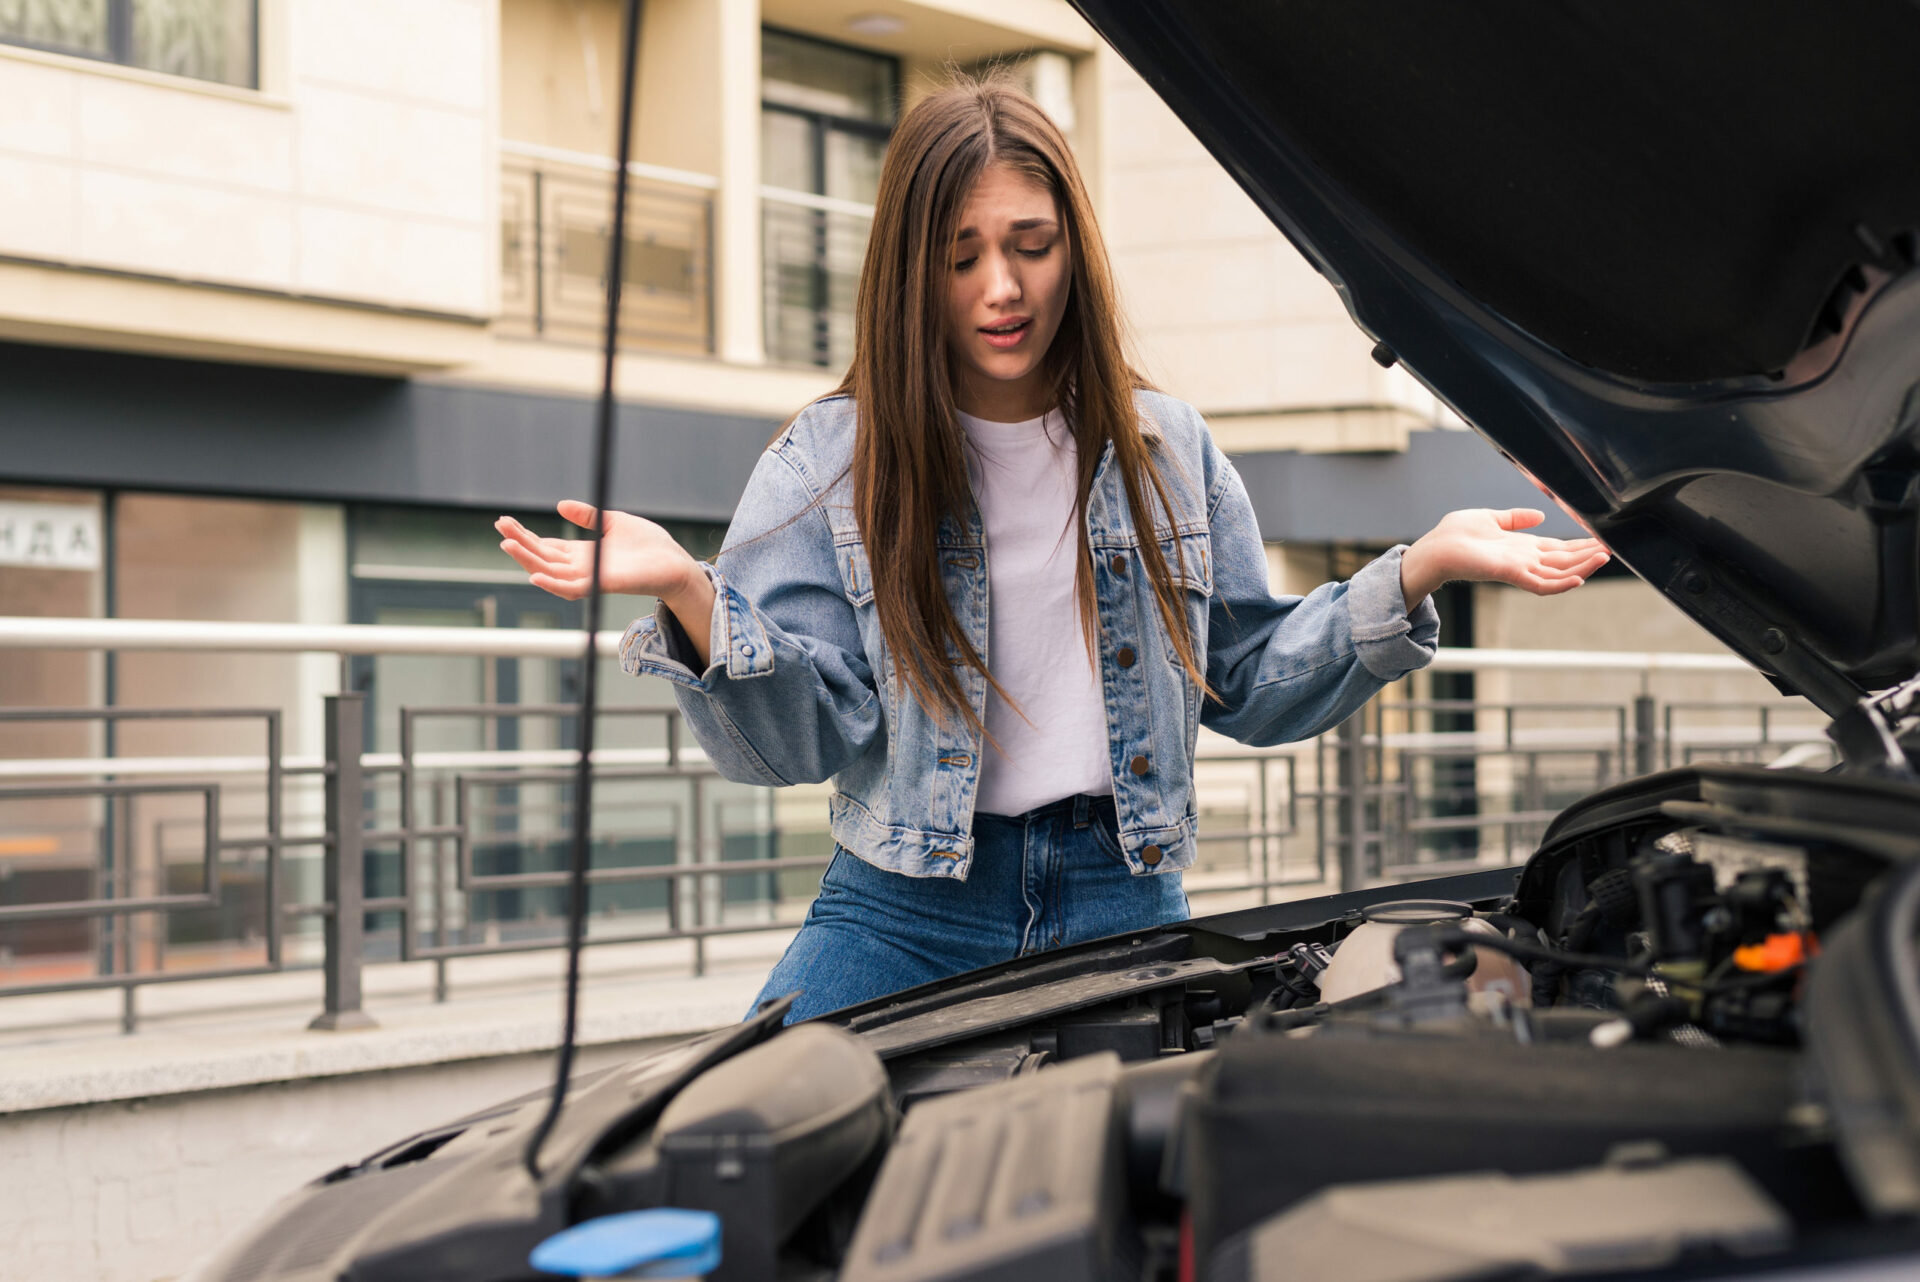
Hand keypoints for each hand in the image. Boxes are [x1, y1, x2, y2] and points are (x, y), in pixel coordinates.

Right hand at [497, 501, 716, 664]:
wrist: (674, 563)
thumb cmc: (649, 545)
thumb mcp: (613, 522)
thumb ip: (588, 515)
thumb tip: (560, 505)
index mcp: (583, 554)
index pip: (546, 547)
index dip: (526, 536)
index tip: (505, 522)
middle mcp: (581, 568)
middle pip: (542, 557)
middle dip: (519, 543)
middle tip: (499, 527)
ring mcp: (589, 578)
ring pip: (550, 572)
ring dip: (527, 560)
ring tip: (506, 544)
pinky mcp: (601, 585)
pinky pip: (571, 589)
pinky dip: (552, 583)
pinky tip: (535, 574)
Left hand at [1400, 508, 1608, 609]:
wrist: (1436, 548)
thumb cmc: (1456, 535)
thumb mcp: (1491, 519)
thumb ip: (1515, 518)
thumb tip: (1541, 515)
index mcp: (1522, 547)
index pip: (1558, 548)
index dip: (1580, 545)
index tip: (1601, 540)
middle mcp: (1525, 560)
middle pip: (1564, 561)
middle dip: (1588, 556)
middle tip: (1613, 550)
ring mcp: (1520, 569)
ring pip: (1559, 573)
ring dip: (1583, 567)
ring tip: (1604, 558)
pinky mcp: (1512, 574)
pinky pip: (1542, 584)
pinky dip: (1561, 584)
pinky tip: (1579, 579)